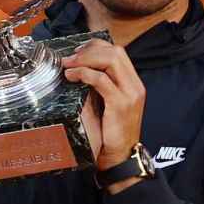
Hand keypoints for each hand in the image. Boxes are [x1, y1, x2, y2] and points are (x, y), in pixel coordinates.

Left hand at [61, 39, 144, 170]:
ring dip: (85, 59)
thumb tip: (78, 69)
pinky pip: (101, 80)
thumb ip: (101, 86)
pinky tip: (71, 76)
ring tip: (68, 65)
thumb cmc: (110, 133)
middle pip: (115, 51)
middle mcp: (135, 85)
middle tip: (69, 58)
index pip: (118, 51)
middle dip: (89, 50)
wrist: (120, 156)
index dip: (96, 47)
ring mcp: (130, 94)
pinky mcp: (120, 104)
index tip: (77, 52)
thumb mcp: (107, 104)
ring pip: (111, 60)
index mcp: (133, 83)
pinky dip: (84, 73)